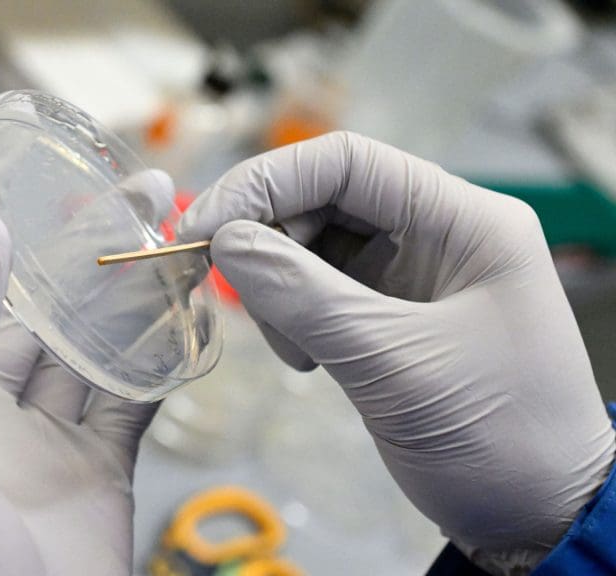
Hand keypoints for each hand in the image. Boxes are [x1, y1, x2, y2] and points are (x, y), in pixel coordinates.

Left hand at [0, 94, 166, 575]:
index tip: (9, 155)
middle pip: (35, 300)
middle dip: (80, 240)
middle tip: (137, 186)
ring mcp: (46, 436)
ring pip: (93, 340)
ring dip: (131, 286)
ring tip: (176, 226)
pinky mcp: (100, 469)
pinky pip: (134, 396)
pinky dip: (162, 351)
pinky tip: (188, 307)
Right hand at [178, 131, 615, 574]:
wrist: (538, 516)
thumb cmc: (497, 438)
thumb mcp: (393, 365)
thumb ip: (303, 297)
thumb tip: (225, 243)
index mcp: (463, 220)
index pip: (346, 162)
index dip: (264, 184)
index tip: (203, 229)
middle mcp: (437, 231)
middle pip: (323, 198)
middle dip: (267, 240)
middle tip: (229, 290)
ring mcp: (413, 273)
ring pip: (313, 245)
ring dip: (278, 287)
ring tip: (296, 351)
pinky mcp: (390, 313)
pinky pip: (318, 290)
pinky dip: (293, 316)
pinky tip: (307, 360)